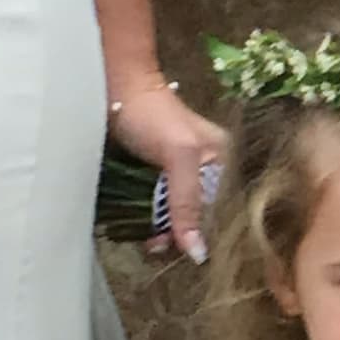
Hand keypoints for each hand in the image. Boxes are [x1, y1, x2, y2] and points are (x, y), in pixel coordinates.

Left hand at [107, 74, 225, 262]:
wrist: (114, 88)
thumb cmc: (151, 113)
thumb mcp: (178, 156)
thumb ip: (188, 203)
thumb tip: (198, 252)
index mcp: (224, 161)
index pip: (225, 210)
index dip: (208, 233)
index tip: (187, 251)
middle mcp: (207, 170)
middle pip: (201, 216)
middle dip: (181, 235)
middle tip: (158, 244)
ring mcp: (179, 175)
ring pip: (178, 216)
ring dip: (163, 233)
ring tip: (148, 241)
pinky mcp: (155, 178)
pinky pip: (159, 209)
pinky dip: (150, 222)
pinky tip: (141, 229)